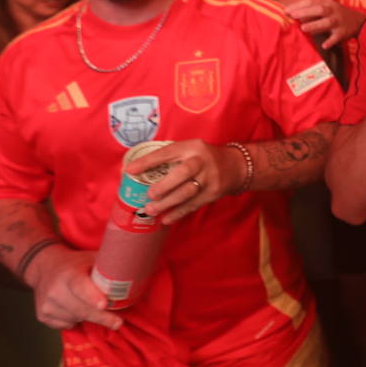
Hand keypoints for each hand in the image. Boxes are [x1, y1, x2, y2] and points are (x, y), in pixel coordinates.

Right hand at [28, 246, 121, 329]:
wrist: (43, 267)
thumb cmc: (75, 263)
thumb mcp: (90, 258)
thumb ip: (108, 264)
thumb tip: (137, 267)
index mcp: (68, 273)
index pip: (80, 285)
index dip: (92, 296)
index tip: (104, 304)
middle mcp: (54, 289)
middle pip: (81, 309)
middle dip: (101, 317)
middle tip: (118, 322)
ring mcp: (46, 304)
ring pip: (75, 319)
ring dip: (89, 316)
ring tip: (92, 305)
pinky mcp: (42, 316)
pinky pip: (66, 325)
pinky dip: (76, 320)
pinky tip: (76, 308)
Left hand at [125, 139, 244, 222]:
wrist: (235, 166)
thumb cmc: (203, 158)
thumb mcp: (190, 150)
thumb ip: (168, 158)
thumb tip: (132, 171)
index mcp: (191, 147)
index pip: (167, 152)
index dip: (148, 161)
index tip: (130, 170)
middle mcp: (201, 160)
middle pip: (183, 172)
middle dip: (163, 185)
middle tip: (149, 195)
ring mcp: (209, 177)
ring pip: (187, 192)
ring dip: (167, 203)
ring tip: (151, 210)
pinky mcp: (213, 193)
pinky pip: (193, 205)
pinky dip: (178, 213)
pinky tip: (166, 219)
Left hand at [284, 0, 365, 48]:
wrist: (358, 20)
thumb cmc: (336, 10)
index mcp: (326, 2)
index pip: (311, 1)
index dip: (299, 5)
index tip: (286, 10)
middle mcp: (332, 10)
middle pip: (319, 9)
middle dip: (306, 12)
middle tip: (293, 16)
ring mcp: (338, 21)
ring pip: (327, 23)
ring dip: (316, 25)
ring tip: (303, 28)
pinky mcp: (343, 32)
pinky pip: (337, 37)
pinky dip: (331, 41)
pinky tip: (324, 45)